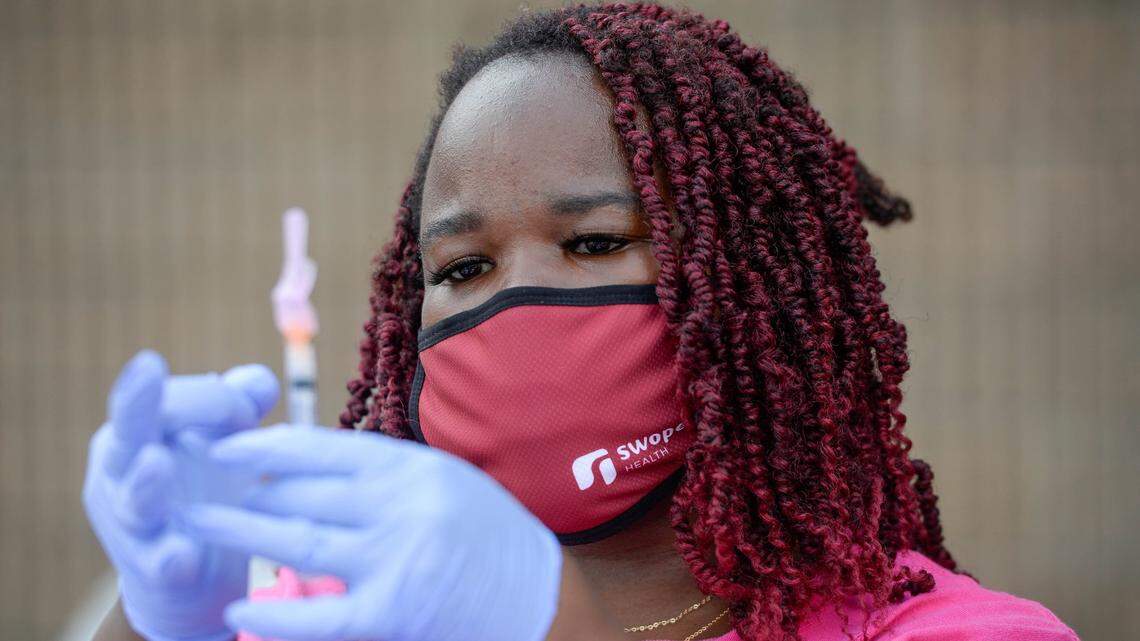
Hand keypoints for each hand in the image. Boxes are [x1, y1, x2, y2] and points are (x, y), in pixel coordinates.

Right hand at [82, 350, 278, 640]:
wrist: (192, 571)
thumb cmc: (204, 488)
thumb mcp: (222, 441)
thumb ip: (238, 406)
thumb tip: (259, 382)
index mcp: (139, 432)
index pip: (170, 398)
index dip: (215, 399)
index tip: (250, 415)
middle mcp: (123, 471)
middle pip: (128, 432)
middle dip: (136, 402)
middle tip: (147, 365)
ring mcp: (133, 521)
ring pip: (134, 500)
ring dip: (146, 483)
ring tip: (156, 462)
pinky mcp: (152, 568)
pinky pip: (157, 563)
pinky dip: (168, 559)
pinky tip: (182, 556)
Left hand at [183, 424, 564, 640]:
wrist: (538, 594)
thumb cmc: (486, 534)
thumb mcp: (441, 481)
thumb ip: (379, 473)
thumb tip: (302, 462)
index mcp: (411, 468)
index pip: (320, 447)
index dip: (262, 446)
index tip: (221, 447)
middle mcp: (400, 505)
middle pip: (301, 492)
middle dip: (244, 491)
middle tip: (196, 488)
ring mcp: (395, 560)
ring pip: (298, 540)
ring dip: (240, 530)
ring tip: (194, 523)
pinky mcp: (393, 614)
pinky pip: (319, 617)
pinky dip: (276, 614)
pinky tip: (238, 609)